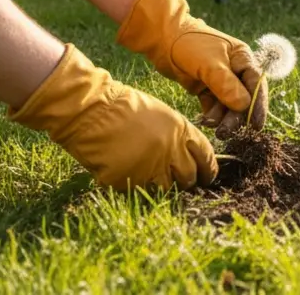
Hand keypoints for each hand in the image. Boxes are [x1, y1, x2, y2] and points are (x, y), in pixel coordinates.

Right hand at [7, 44, 217, 190]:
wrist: (91, 110)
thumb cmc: (125, 108)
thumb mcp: (163, 116)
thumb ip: (180, 136)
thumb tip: (190, 157)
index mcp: (182, 132)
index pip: (206, 158)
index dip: (208, 170)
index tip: (206, 176)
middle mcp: (170, 151)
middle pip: (189, 177)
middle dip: (187, 181)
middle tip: (181, 181)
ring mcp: (149, 168)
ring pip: (167, 189)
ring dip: (162, 186)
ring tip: (152, 177)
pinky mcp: (127, 181)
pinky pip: (138, 191)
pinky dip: (136, 186)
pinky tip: (130, 174)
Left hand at [115, 0, 267, 137]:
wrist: (162, 39)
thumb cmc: (190, 44)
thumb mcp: (209, 63)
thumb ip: (227, 85)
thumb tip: (244, 106)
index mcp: (242, 59)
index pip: (256, 84)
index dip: (258, 105)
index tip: (256, 125)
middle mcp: (235, 70)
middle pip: (242, 97)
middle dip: (236, 116)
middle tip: (227, 132)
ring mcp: (220, 80)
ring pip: (227, 104)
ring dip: (222, 117)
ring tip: (211, 126)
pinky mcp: (205, 88)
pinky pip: (213, 106)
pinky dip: (211, 115)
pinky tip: (205, 121)